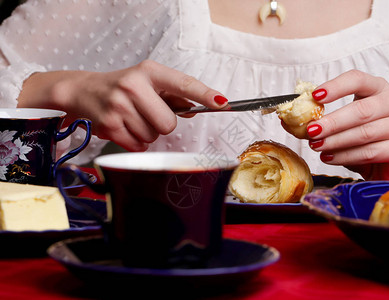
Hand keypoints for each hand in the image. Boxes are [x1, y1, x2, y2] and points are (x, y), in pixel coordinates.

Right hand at [18, 60, 227, 150]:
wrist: (83, 90)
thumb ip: (172, 94)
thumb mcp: (147, 81)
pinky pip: (138, 146)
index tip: (223, 103)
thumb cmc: (122, 86)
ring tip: (130, 118)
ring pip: (153, 136)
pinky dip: (134, 142)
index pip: (183, 84)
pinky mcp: (109, 124)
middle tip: (146, 113)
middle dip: (162, 124)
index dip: (205, 95)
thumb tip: (197, 108)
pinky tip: (123, 127)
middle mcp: (134, 85)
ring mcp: (120, 105)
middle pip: (169, 123)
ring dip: (146, 132)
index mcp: (149, 71)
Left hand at [306, 70, 388, 180]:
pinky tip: (329, 157)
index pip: (358, 79)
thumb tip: (286, 119)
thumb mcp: (341, 127)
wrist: (388, 167)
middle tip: (311, 131)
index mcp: (379, 88)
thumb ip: (318, 120)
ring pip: (365, 132)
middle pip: (361, 109)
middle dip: (332, 122)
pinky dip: (347, 156)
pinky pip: (372, 151)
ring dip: (336, 141)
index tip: (314, 96)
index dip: (336, 87)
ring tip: (317, 146)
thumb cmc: (364, 142)